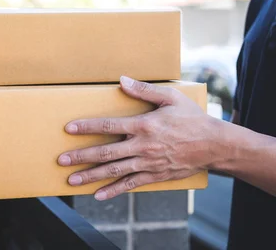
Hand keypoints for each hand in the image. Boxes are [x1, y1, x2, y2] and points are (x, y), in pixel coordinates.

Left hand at [57, 76, 219, 199]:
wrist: (213, 145)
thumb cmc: (192, 118)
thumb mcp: (171, 97)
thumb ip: (145, 90)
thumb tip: (122, 80)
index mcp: (144, 125)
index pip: (109, 126)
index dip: (87, 127)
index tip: (69, 128)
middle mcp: (142, 146)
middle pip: (106, 153)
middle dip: (81, 156)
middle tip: (61, 160)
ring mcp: (148, 163)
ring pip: (114, 171)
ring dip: (91, 176)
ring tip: (72, 180)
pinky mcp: (155, 175)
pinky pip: (131, 184)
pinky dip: (113, 191)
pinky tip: (98, 195)